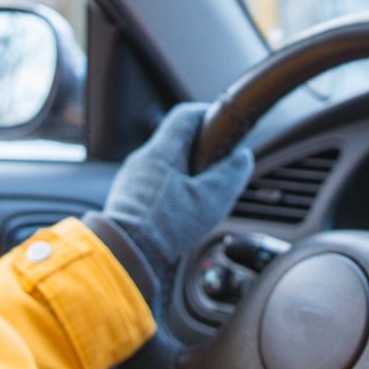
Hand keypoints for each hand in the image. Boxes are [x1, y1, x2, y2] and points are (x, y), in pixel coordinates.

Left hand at [89, 103, 253, 304]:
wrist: (127, 254)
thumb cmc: (166, 227)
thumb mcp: (210, 200)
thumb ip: (230, 174)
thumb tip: (243, 157)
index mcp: (162, 151)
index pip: (186, 115)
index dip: (208, 114)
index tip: (224, 124)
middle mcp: (142, 159)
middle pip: (175, 141)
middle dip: (199, 150)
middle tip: (218, 164)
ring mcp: (131, 178)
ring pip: (164, 164)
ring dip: (184, 172)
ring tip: (201, 193)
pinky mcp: (126, 198)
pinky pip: (152, 183)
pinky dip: (169, 189)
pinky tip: (179, 210)